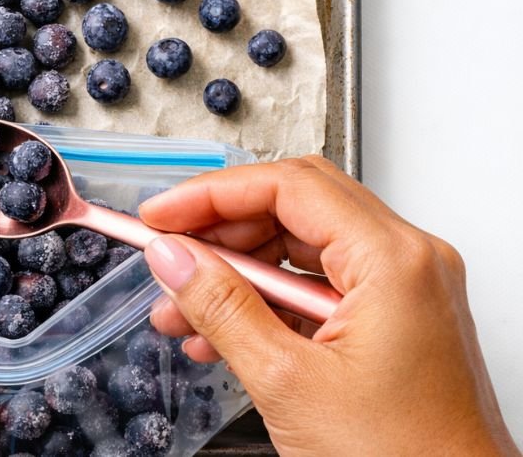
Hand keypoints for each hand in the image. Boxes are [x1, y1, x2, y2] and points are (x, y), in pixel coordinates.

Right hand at [138, 155, 519, 455]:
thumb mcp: (286, 381)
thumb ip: (222, 307)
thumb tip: (174, 258)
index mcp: (394, 261)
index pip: (287, 187)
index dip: (211, 195)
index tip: (159, 216)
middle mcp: (407, 263)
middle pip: (294, 208)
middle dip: (220, 233)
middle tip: (167, 254)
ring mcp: (403, 291)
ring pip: (300, 249)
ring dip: (235, 274)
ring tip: (181, 310)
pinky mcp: (394, 321)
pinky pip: (317, 287)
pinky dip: (266, 303)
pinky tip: (220, 334)